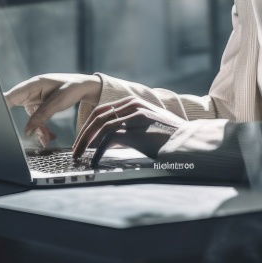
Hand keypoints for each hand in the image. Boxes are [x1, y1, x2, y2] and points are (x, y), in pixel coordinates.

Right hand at [3, 73, 102, 148]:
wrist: (84, 87)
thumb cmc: (71, 88)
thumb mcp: (57, 103)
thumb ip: (41, 116)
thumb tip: (27, 131)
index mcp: (33, 84)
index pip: (10, 96)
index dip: (0, 105)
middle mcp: (30, 91)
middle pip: (15, 108)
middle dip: (17, 121)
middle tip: (11, 134)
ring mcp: (34, 99)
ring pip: (28, 117)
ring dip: (36, 130)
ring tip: (45, 139)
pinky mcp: (39, 106)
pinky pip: (35, 120)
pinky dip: (41, 129)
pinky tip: (48, 137)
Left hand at [72, 95, 186, 162]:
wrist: (186, 140)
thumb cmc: (167, 138)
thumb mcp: (145, 128)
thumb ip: (127, 130)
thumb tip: (108, 142)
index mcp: (133, 103)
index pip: (102, 111)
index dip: (88, 126)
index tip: (81, 140)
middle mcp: (131, 104)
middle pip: (98, 115)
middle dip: (83, 133)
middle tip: (75, 149)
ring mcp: (134, 113)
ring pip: (100, 124)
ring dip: (86, 141)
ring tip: (78, 155)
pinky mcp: (136, 126)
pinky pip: (109, 137)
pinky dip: (98, 149)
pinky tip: (93, 160)